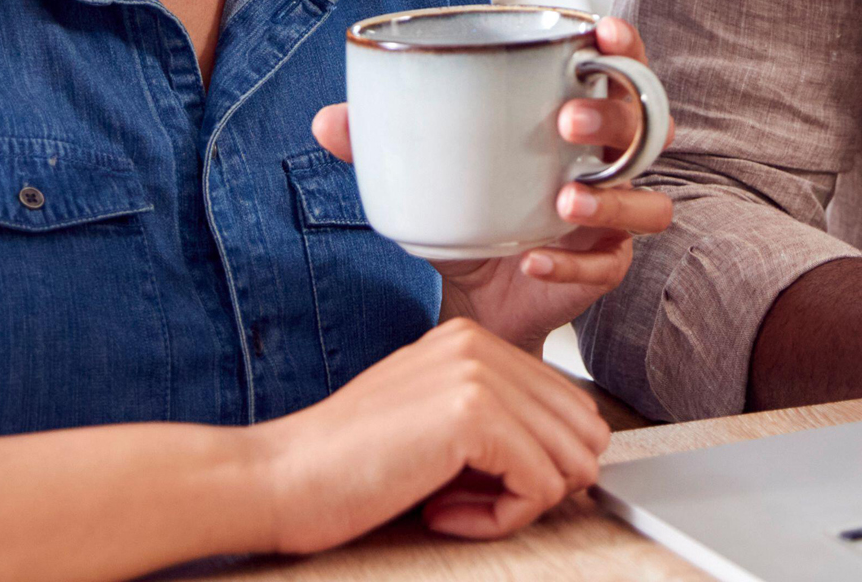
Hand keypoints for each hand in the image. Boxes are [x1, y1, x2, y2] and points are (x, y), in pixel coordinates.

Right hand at [245, 318, 610, 548]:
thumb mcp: (434, 429)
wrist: (277, 478)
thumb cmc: (344, 467)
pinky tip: (444, 514)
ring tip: (454, 508)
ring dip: (520, 505)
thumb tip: (574, 463)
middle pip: (583, 431)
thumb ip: (498, 429)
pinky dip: (501, 520)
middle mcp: (480, 346)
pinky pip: (540, 487)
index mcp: (472, 342)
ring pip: (570, 461)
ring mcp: (478, 375)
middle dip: (542, 484)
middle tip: (474, 504)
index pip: (569, 407)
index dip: (542, 465)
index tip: (484, 488)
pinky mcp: (472, 417)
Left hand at [313, 16, 673, 353]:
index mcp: (577, 118)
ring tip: (564, 201)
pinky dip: (570, 264)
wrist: (474, 294)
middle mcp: (606, 164)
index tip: (604, 33)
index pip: (622, 71)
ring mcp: (612, 220)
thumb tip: (326, 121)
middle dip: (612, 117)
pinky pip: (606, 266)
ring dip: (611, 198)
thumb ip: (383, 142)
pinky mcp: (603, 270)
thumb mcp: (429, 170)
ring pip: (646, 203)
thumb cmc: (468, 210)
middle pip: (643, 129)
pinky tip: (533, 259)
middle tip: (566, 119)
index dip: (625, 49)